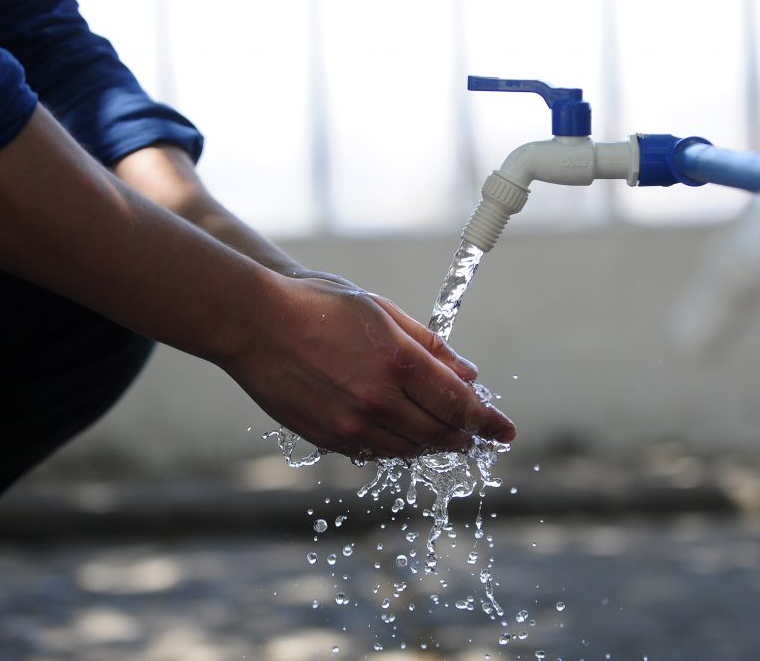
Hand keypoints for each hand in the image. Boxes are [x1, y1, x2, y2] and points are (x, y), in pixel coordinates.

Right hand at [219, 275, 515, 458]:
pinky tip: (403, 433)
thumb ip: (430, 347)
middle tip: (479, 435)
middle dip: (466, 435)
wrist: (254, 324)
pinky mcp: (328, 438)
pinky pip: (376, 452)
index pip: (459, 403)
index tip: (506, 431)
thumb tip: (469, 374)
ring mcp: (352, 424)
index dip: (488, 420)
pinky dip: (398, 446)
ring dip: (434, 443)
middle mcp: (380, 399)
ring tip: (445, 434)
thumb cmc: (320, 306)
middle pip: (440, 432)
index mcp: (399, 360)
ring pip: (410, 449)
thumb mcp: (383, 313)